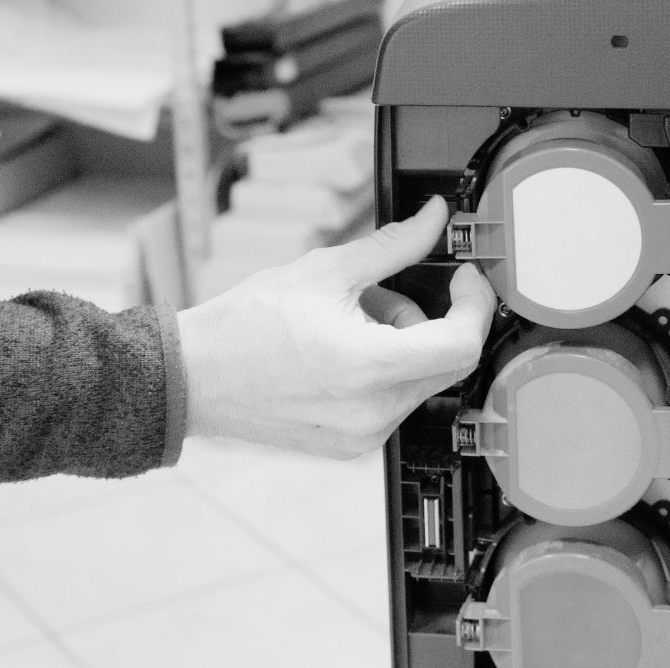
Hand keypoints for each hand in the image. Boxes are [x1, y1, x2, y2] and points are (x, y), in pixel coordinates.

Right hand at [176, 197, 495, 458]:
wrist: (194, 378)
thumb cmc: (244, 329)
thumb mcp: (325, 271)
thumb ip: (393, 246)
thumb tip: (432, 219)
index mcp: (370, 367)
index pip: (463, 344)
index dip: (475, 305)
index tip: (464, 280)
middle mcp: (374, 412)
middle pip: (446, 363)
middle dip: (431, 320)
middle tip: (386, 295)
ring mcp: (364, 436)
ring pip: (421, 382)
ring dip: (404, 345)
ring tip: (349, 323)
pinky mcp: (352, 446)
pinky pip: (394, 404)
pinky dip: (384, 372)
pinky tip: (340, 354)